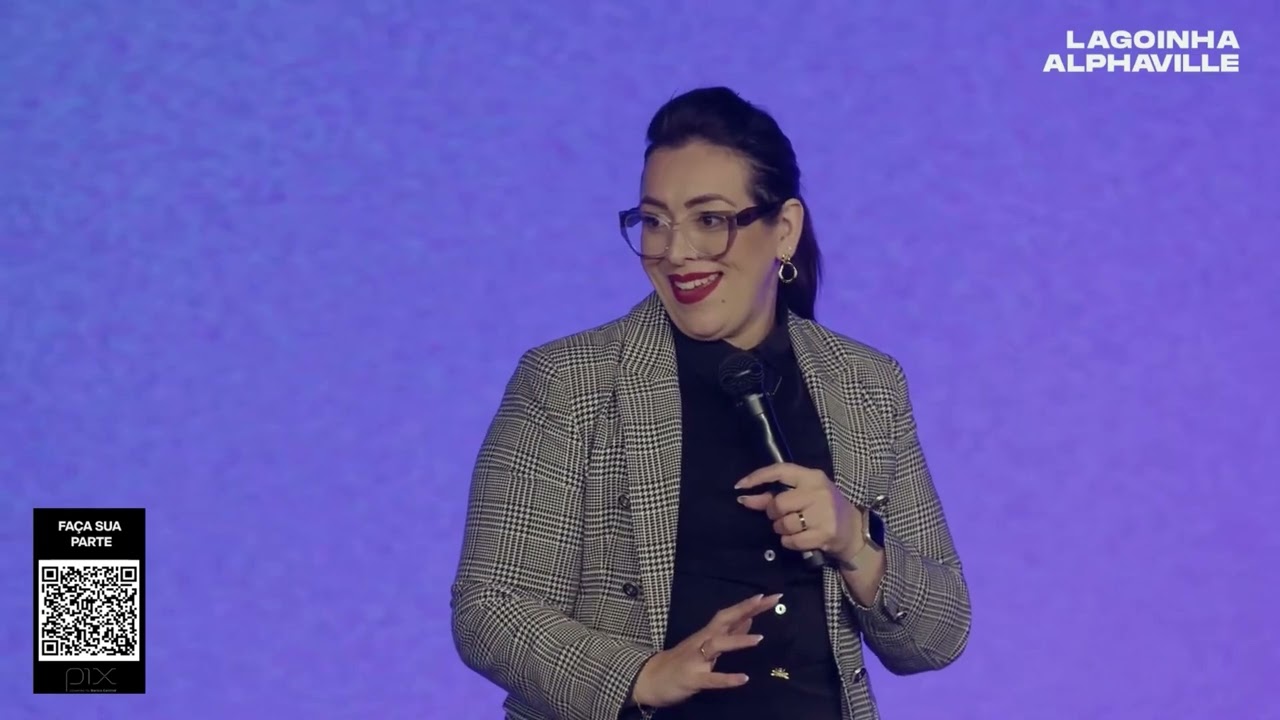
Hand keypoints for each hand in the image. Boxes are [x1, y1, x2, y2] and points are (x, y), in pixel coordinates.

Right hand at [630, 593, 781, 708]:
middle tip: (771, 600)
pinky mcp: (692, 679)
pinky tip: (743, 679)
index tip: (771, 597)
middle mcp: (702, 641)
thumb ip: (729, 633)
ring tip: (760, 638)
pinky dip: (727, 679)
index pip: (730, 615)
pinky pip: (712, 679)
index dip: (749, 605)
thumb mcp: (706, 645)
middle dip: (747, 609)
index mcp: (707, 634)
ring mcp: (696, 659)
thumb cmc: (682, 661)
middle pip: (725, 620)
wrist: (650, 678)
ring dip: (738, 641)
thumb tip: (750, 618)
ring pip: (717, 645)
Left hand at [736, 463, 864, 564]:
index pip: (780, 471)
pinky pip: (792, 541)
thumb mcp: (803, 495)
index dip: (757, 477)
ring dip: (781, 529)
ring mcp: (824, 513)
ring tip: (791, 528)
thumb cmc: (823, 508)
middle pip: (778, 503)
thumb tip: (744, 498)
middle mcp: (819, 492)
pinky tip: (797, 539)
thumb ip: (774, 495)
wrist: (853, 530)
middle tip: (779, 516)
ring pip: (784, 524)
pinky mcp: (825, 534)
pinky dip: (788, 542)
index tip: (740, 486)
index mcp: (812, 477)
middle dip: (772, 513)